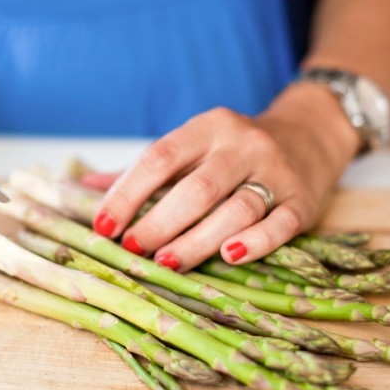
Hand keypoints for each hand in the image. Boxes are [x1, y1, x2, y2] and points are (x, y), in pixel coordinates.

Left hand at [91, 83, 360, 270]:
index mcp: (207, 127)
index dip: (127, 193)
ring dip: (197, 240)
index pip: (159, 157)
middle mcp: (242, 144)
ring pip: (236, 209)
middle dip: (159, 222)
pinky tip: (229, 256)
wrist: (309, 135)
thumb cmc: (231, 152)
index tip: (103, 226)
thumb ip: (141, 171)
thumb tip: (81, 189)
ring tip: (166, 262)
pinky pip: (279, 224)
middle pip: (197, 188)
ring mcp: (276, 171)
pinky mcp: (302, 200)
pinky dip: (255, 242)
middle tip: (133, 249)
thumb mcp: (190, 148)